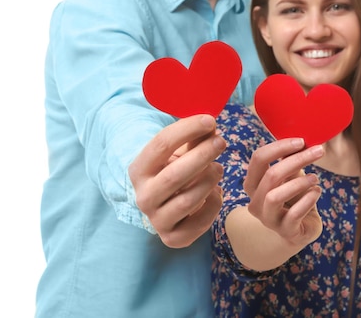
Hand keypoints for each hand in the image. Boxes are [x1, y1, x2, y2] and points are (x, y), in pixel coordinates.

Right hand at [128, 114, 225, 248]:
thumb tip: (211, 125)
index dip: (187, 130)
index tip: (210, 120)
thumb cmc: (174, 169)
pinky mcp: (172, 238)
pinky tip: (216, 192)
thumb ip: (194, 137)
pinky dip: (213, 204)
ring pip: (188, 200)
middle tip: (221, 142)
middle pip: (174, 175)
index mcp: (139, 169)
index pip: (161, 144)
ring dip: (209, 180)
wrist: (165, 204)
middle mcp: (143, 197)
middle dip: (202, 155)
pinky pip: (199, 223)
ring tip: (219, 168)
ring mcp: (156, 220)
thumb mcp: (178, 151)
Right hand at [244, 138, 324, 246]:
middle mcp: (255, 201)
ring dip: (299, 183)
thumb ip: (289, 161)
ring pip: (275, 196)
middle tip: (318, 151)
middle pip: (271, 175)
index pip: (258, 158)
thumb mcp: (290, 176)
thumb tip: (301, 140)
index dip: (279, 146)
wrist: (301, 229)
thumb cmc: (294, 197)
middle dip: (296, 160)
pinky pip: (293, 214)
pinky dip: (307, 200)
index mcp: (253, 182)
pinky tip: (316, 192)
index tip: (301, 141)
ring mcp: (267, 218)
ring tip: (315, 177)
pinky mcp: (284, 231)